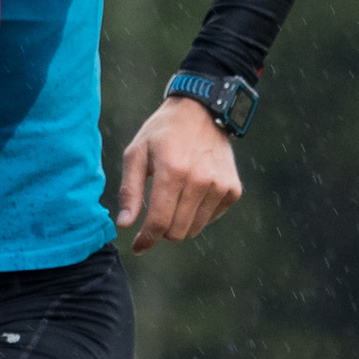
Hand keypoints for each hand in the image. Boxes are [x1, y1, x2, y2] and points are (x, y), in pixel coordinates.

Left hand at [116, 95, 241, 250]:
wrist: (203, 111)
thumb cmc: (162, 132)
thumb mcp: (136, 153)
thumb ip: (129, 190)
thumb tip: (125, 224)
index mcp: (172, 171)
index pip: (159, 221)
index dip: (146, 239)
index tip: (138, 247)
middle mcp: (200, 181)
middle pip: (177, 230)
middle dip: (161, 231)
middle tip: (153, 217)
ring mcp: (220, 186)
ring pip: (194, 229)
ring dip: (179, 223)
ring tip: (172, 200)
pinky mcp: (233, 189)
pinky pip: (210, 218)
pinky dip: (197, 214)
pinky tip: (190, 194)